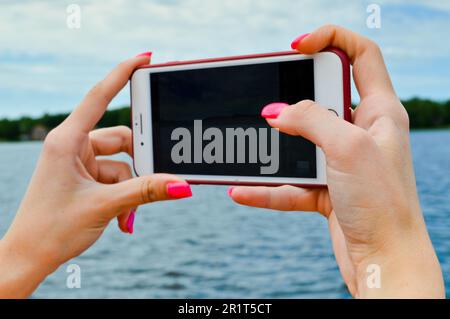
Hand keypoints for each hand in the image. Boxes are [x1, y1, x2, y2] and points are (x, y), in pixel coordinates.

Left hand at [0, 53, 191, 297]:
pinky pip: (117, 179)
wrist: (30, 256)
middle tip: (157, 177)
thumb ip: (146, 191)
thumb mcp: (104, 206)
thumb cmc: (51, 228)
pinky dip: (124, 197)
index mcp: (67, 141)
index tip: (145, 58)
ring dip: (131, 188)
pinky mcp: (85, 178)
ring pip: (123, 165)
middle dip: (138, 165)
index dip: (122, 74)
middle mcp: (73, 147)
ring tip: (125, 213)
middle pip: (121, 140)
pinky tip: (121, 218)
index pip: (99, 97)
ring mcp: (79, 163)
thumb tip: (182, 185)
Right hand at [229, 25, 444, 297]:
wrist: (385, 262)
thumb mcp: (347, 148)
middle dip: (294, 97)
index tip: (298, 47)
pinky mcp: (328, 190)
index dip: (331, 39)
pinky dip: (267, 189)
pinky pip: (291, 183)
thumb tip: (276, 112)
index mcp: (380, 111)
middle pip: (324, 97)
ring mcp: (343, 162)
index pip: (362, 55)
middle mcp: (362, 133)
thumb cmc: (383, 204)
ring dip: (275, 147)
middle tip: (270, 99)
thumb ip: (310, 119)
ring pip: (302, 144)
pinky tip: (242, 191)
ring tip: (248, 145)